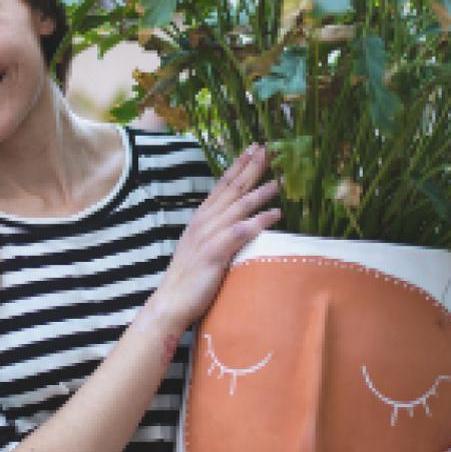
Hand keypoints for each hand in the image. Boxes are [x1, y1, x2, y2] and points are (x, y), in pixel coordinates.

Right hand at [144, 144, 281, 338]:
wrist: (171, 301)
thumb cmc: (190, 277)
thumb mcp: (203, 247)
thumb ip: (219, 231)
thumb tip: (242, 222)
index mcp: (201, 219)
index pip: (222, 186)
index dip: (238, 166)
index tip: (254, 149)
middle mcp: (203, 222)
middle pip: (230, 190)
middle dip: (250, 169)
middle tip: (267, 149)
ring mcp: (207, 237)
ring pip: (237, 208)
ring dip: (259, 193)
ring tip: (278, 181)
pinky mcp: (214, 254)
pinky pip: (239, 233)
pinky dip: (257, 222)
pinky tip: (275, 214)